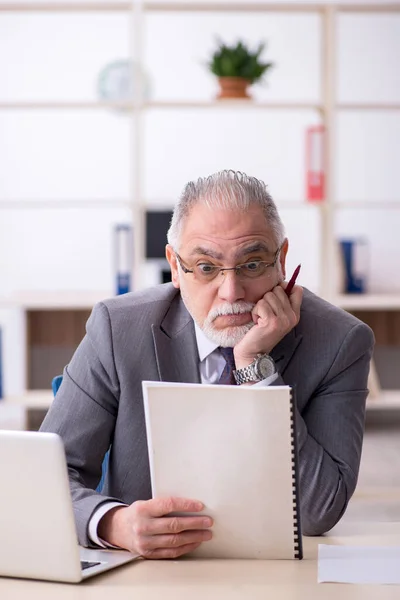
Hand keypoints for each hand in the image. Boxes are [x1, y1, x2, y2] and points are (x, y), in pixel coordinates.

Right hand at [98, 497, 212, 558]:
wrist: (118, 529)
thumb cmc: (137, 513)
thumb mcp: (146, 503)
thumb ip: (164, 505)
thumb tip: (190, 505)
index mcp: (143, 509)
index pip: (168, 505)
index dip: (186, 505)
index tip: (200, 506)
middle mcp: (143, 526)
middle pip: (174, 525)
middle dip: (194, 523)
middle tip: (208, 521)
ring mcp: (145, 542)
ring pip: (174, 540)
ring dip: (193, 537)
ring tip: (206, 533)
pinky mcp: (148, 554)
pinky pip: (170, 552)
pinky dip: (185, 548)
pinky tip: (195, 542)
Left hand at [234, 283, 302, 367]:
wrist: (254, 353)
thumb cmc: (261, 332)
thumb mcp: (276, 317)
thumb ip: (281, 303)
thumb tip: (280, 283)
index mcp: (295, 314)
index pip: (297, 289)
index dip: (284, 286)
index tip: (274, 295)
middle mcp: (292, 317)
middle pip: (278, 290)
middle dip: (266, 298)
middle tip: (264, 314)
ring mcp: (283, 319)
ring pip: (268, 296)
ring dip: (259, 306)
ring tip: (260, 319)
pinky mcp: (272, 322)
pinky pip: (261, 304)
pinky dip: (255, 312)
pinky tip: (257, 323)